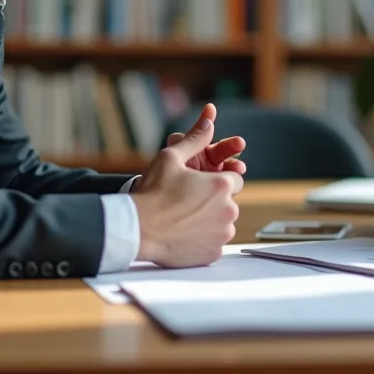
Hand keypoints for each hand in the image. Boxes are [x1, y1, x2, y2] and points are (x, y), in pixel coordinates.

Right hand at [130, 113, 242, 267]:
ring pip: (223, 224)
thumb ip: (195, 139)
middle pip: (229, 203)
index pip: (236, 179)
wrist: (137, 229)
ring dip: (210, 221)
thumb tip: (209, 120)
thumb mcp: (170, 157)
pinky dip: (204, 240)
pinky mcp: (214, 253)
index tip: (201, 185)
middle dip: (213, 202)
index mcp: (221, 185)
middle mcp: (228, 210)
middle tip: (187, 203)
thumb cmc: (152, 193)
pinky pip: (215, 244)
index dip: (218, 181)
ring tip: (184, 219)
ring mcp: (222, 234)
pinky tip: (184, 235)